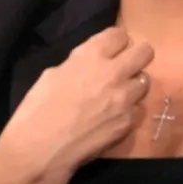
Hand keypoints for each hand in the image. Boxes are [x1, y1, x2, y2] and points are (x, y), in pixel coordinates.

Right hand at [0, 27, 153, 183]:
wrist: (40, 149)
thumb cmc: (38, 108)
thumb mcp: (54, 73)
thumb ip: (80, 64)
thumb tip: (91, 65)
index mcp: (92, 55)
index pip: (119, 34)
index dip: (116, 41)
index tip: (112, 49)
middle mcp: (114, 72)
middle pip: (144, 52)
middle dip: (136, 56)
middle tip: (125, 66)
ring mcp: (125, 98)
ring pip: (144, 81)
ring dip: (133, 84)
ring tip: (119, 94)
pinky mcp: (128, 122)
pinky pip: (138, 108)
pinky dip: (129, 110)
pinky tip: (114, 116)